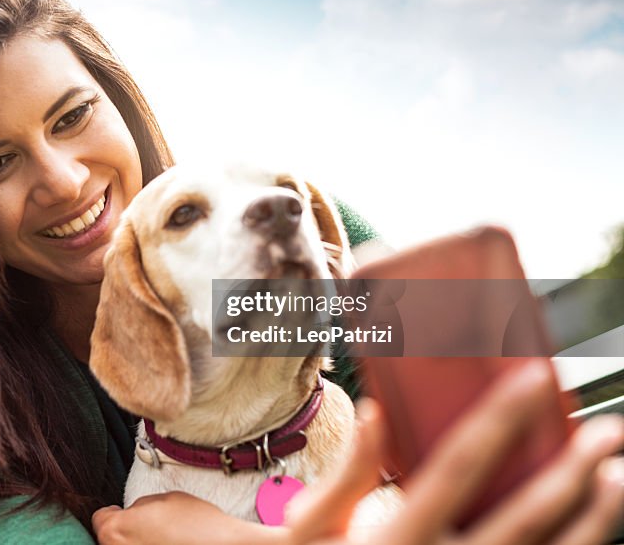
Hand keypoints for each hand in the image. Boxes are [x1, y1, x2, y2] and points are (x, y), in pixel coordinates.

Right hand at [93, 361, 623, 544]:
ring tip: (606, 446)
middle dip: (496, 440)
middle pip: (447, 507)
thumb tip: (99, 520)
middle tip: (537, 384)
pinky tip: (611, 495)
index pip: (337, 507)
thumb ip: (168, 539)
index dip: (360, 460)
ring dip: (569, 494)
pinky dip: (584, 535)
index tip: (379, 407)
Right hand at [290, 360, 623, 543]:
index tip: (535, 377)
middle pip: (526, 516)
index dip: (501, 416)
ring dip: (594, 519)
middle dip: (574, 470)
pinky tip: (591, 528)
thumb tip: (376, 413)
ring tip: (616, 477)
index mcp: (397, 539)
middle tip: (606, 431)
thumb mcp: (312, 522)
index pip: (459, 463)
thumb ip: (347, 473)